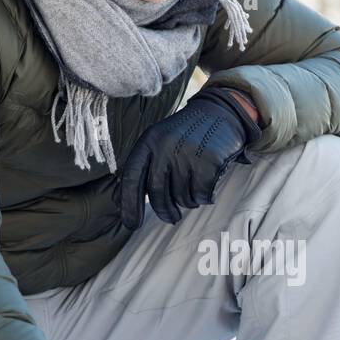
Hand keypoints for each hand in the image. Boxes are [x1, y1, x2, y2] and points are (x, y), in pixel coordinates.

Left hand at [120, 87, 261, 230]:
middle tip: (171, 218)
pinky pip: (202, 194)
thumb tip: (118, 199)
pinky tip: (207, 186)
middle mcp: (166, 146)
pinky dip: (205, 197)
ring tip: (193, 189)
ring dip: (188, 201)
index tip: (131, 225)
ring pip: (181, 196)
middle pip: (156, 192)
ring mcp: (188, 152)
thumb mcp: (159, 143)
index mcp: (149, 141)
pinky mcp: (210, 160)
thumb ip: (140, 168)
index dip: (129, 204)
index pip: (132, 178)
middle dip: (164, 211)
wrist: (221, 113)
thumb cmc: (186, 135)